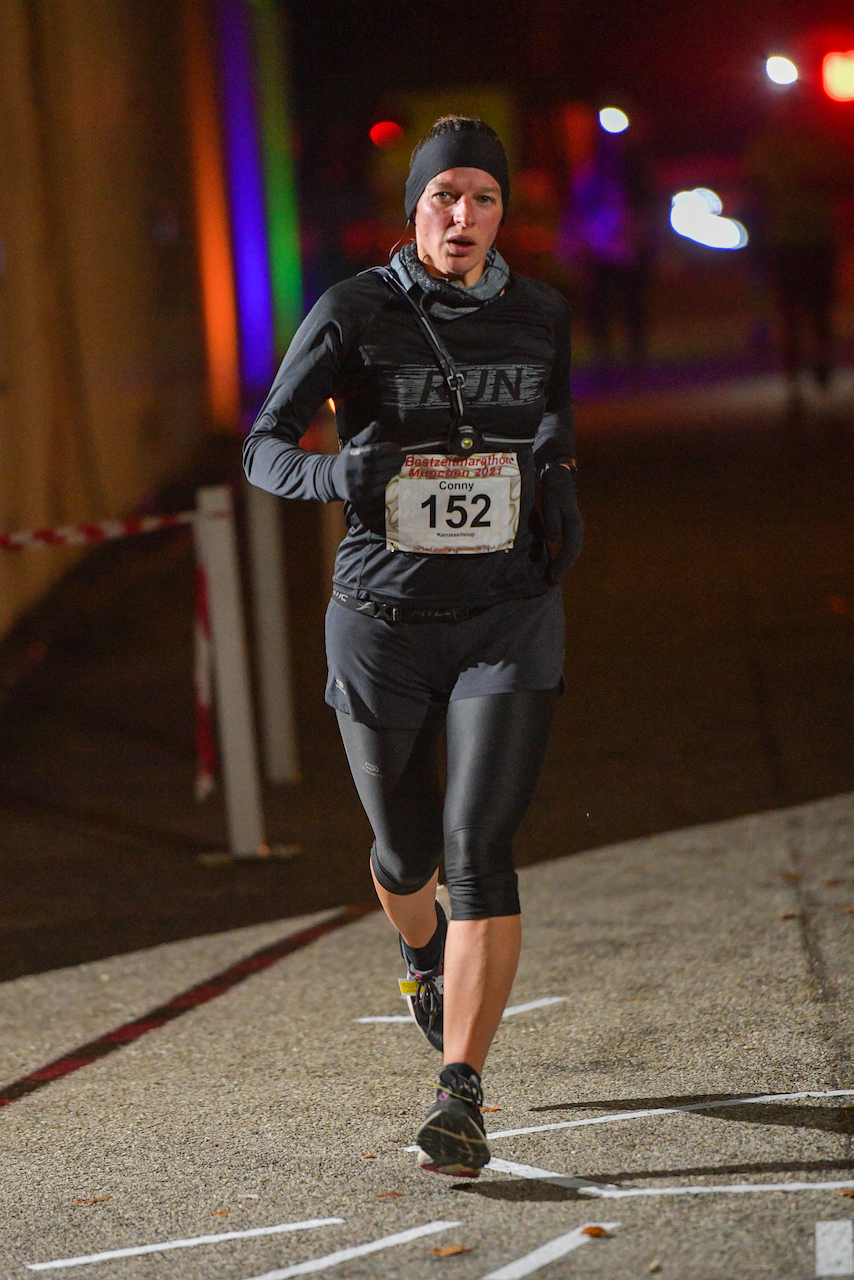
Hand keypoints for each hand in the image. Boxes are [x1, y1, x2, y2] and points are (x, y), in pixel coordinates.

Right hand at [330, 423, 403, 502]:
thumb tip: (377, 424)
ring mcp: (361, 484)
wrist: (333, 480)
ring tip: (398, 465)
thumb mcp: (354, 444)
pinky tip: (388, 475)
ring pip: (384, 477)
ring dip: (394, 470)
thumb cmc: (348, 459)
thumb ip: (366, 435)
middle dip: (396, 460)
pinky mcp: (363, 495)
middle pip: (384, 465)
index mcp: (357, 456)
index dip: (391, 449)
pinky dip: (386, 481)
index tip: (398, 447)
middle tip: (402, 457)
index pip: (378, 451)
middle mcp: (359, 470)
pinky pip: (380, 488)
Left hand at [540, 462, 583, 580]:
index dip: (562, 563)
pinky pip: (570, 548)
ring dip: (564, 565)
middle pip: (574, 553)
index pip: (570, 549)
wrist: (560, 481)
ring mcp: (576, 530)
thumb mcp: (550, 504)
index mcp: (574, 525)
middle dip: (564, 568)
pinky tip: (556, 565)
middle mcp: (578, 529)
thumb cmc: (553, 492)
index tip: (552, 574)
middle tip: (551, 581)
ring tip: (553, 576)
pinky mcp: (571, 530)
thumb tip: (555, 539)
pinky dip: (564, 558)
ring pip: (573, 552)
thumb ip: (553, 521)